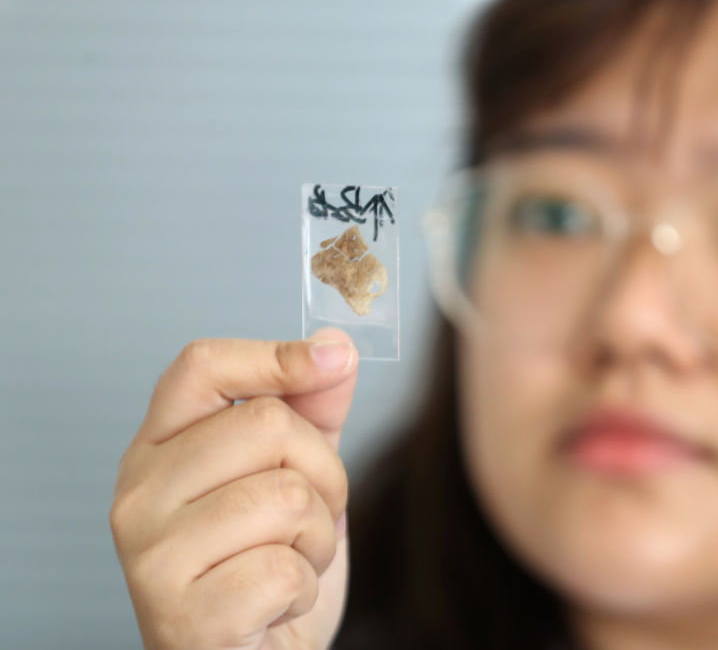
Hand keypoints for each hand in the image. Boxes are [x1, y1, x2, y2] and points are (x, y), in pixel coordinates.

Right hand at [110, 329, 356, 649]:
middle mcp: (139, 493)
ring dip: (317, 538)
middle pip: (267, 424)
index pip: (201, 366)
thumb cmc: (267, 565)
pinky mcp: (182, 615)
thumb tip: (335, 345)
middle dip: (323, 474)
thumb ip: (312, 409)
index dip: (274, 355)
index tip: (329, 361)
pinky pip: (283, 567)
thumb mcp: (296, 474)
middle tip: (306, 518)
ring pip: (285, 496)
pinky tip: (276, 602)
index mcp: (160, 448)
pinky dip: (303, 587)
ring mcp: (152, 556)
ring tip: (289, 561)